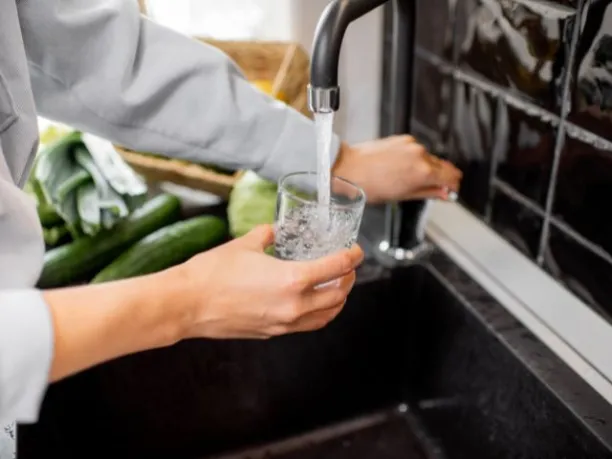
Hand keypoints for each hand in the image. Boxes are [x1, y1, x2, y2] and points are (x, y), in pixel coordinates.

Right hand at [173, 225, 363, 338]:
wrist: (187, 304)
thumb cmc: (212, 273)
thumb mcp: (244, 244)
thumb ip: (265, 236)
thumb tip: (272, 231)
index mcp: (292, 279)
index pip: (336, 267)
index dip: (351, 257)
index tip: (356, 251)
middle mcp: (294, 305)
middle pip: (338, 295)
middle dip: (349, 279)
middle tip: (348, 267)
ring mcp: (284, 323)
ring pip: (326, 315)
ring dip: (337, 300)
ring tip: (337, 287)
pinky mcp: (272, 333)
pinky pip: (306, 325)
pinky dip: (318, 314)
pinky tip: (313, 304)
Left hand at [332, 135, 462, 203]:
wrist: (349, 169)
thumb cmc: (370, 185)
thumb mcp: (403, 196)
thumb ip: (429, 192)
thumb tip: (444, 193)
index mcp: (423, 171)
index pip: (451, 176)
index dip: (453, 185)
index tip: (451, 190)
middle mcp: (420, 154)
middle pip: (442, 166)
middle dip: (440, 177)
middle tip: (433, 188)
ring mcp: (411, 145)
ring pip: (428, 158)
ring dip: (426, 167)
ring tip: (409, 179)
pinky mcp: (402, 139)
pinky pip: (415, 150)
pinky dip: (414, 159)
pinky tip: (401, 168)